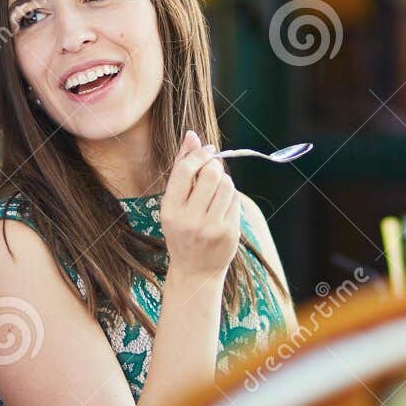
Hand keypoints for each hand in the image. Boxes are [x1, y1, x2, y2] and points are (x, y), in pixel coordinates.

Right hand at [160, 130, 239, 280]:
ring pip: (226, 184)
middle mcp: (189, 219)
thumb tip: (192, 135)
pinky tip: (223, 205)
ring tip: (217, 189)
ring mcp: (210, 227)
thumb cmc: (182, 230)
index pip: (185, 171)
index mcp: (170, 210)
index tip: (208, 150)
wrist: (195, 270)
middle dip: (215, 166)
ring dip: (224, 180)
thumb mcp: (174, 203)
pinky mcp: (228, 232)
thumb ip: (181, 168)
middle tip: (213, 170)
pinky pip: (235, 199)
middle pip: (211, 174)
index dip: (199, 155)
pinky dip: (230, 196)